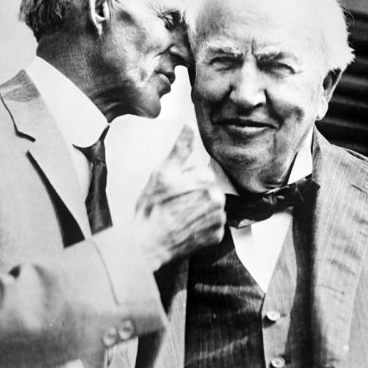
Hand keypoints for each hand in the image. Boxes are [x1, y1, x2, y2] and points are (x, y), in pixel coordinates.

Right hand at [132, 125, 225, 270]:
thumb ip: (180, 148)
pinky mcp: (216, 237)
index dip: (184, 178)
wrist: (148, 243)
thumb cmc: (152, 207)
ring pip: (210, 207)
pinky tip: (185, 228)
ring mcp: (218, 219)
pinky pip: (212, 226)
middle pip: (207, 189)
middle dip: (194, 193)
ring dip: (199, 209)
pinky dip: (201, 227)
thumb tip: (189, 124)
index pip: (200, 171)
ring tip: (178, 217)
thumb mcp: (162, 172)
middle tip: (174, 204)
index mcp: (206, 179)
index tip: (172, 189)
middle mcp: (218, 198)